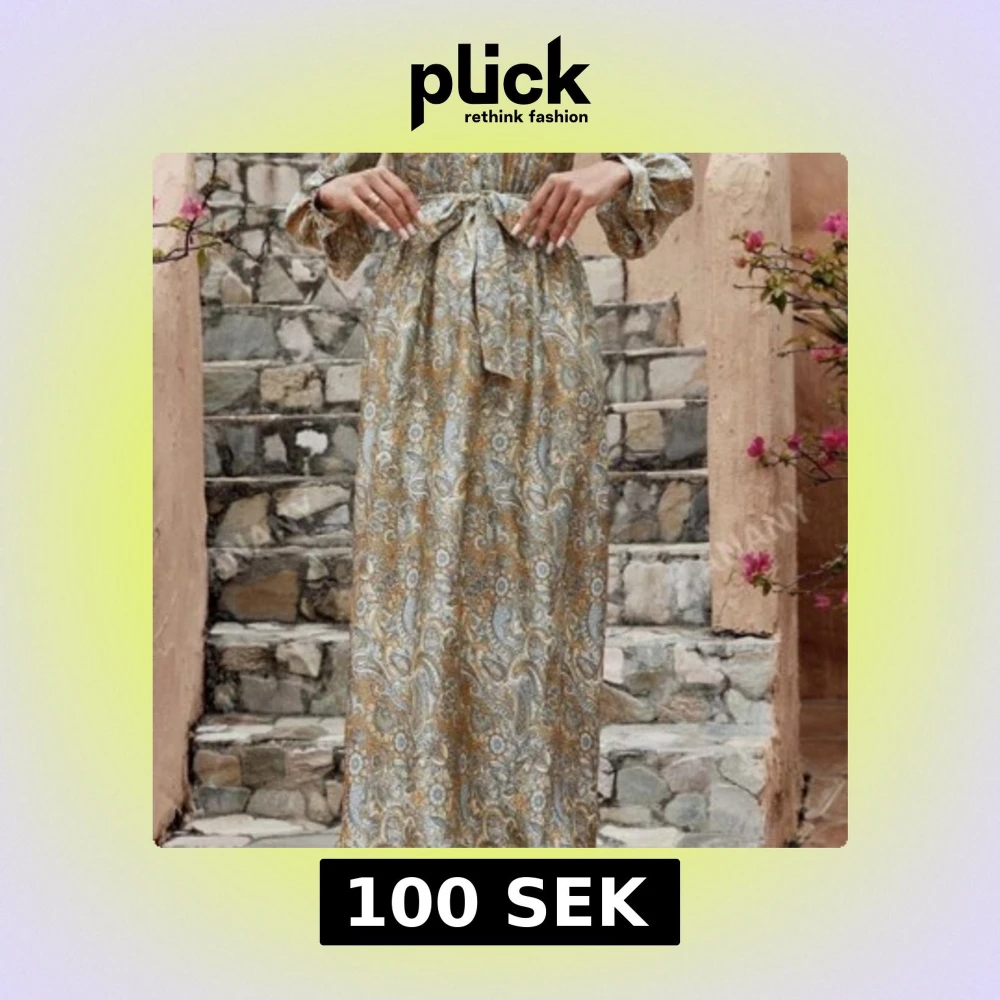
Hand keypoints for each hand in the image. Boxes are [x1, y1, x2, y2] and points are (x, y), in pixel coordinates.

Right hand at [316, 165, 421, 239]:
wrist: (332, 190)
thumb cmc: (361, 192)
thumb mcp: (377, 188)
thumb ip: (392, 196)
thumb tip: (413, 217)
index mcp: (383, 172)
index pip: (403, 189)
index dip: (413, 206)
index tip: (420, 221)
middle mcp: (372, 175)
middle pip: (394, 199)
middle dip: (405, 218)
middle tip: (412, 232)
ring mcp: (360, 184)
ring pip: (382, 206)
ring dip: (394, 222)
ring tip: (402, 235)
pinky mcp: (349, 195)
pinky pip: (365, 210)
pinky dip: (376, 220)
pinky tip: (384, 230)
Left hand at [512, 159, 630, 251]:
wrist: (608, 173)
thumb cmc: (582, 183)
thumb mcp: (564, 185)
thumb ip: (551, 199)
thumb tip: (538, 222)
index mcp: (552, 180)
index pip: (535, 202)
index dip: (525, 219)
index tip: (516, 232)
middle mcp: (561, 183)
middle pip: (546, 212)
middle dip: (537, 230)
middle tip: (531, 245)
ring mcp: (575, 190)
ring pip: (559, 218)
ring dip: (552, 236)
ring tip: (547, 249)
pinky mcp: (587, 198)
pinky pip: (574, 219)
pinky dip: (566, 233)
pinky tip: (561, 243)